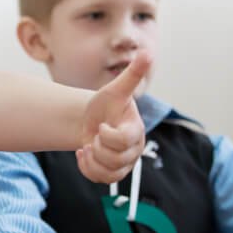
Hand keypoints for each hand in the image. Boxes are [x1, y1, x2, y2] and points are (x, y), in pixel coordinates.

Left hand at [77, 53, 150, 182]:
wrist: (92, 119)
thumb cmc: (106, 103)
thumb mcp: (116, 89)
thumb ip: (133, 75)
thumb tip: (149, 52)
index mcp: (136, 130)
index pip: (124, 140)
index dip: (108, 135)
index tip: (101, 126)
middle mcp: (134, 149)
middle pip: (115, 159)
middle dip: (97, 146)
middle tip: (95, 135)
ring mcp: (124, 163)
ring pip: (109, 173)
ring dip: (91, 160)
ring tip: (88, 146)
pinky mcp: (112, 173)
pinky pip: (100, 180)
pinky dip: (87, 169)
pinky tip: (83, 154)